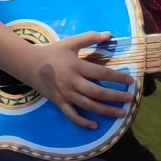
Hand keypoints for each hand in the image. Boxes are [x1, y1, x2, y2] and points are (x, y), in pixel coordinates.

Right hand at [17, 31, 134, 129]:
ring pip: (88, 105)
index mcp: (76, 66)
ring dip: (106, 110)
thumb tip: (109, 34)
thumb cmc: (53, 52)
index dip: (117, 78)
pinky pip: (72, 115)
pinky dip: (82, 122)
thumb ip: (90, 38)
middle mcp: (72, 82)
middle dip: (116, 96)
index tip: (131, 81)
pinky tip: (95, 126)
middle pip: (98, 92)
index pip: (101, 73)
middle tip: (130, 98)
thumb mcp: (70, 43)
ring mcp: (65, 94)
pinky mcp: (59, 102)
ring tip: (121, 113)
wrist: (29, 64)